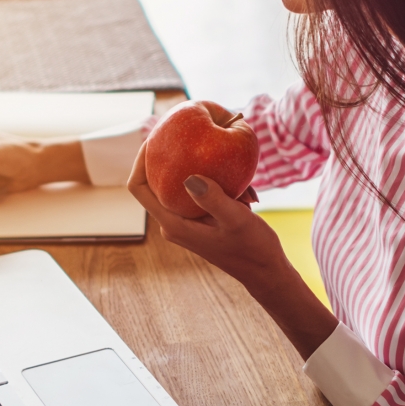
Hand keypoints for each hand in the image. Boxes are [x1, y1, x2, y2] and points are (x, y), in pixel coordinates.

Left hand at [127, 144, 338, 358]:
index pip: (139, 188)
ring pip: (184, 185)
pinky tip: (248, 193)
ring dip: (208, 174)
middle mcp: (173, 222)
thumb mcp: (237, 219)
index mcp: (173, 224)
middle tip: (190, 134)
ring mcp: (186, 220)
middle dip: (173, 157)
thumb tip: (189, 177)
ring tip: (239, 180)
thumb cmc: (252, 249)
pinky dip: (220, 184)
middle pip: (157, 181)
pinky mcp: (201, 218)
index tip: (154, 138)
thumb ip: (213, 199)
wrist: (265, 271)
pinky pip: (202, 192)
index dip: (140, 161)